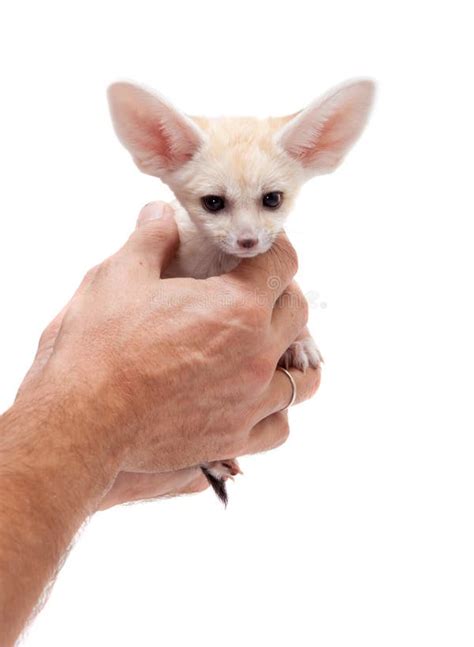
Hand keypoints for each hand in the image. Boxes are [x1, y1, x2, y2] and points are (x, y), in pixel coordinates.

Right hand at [18, 201, 319, 496]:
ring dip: (290, 358)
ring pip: (302, 378)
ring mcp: (251, 401)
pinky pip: (278, 426)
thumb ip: (151, 239)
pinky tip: (252, 399)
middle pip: (298, 313)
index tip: (256, 253)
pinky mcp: (235, 438)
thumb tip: (161, 213)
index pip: (284, 262)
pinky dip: (273, 411)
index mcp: (239, 306)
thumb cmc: (101, 343)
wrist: (82, 417)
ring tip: (265, 351)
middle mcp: (257, 353)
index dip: (273, 249)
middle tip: (252, 294)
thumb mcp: (121, 275)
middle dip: (281, 295)